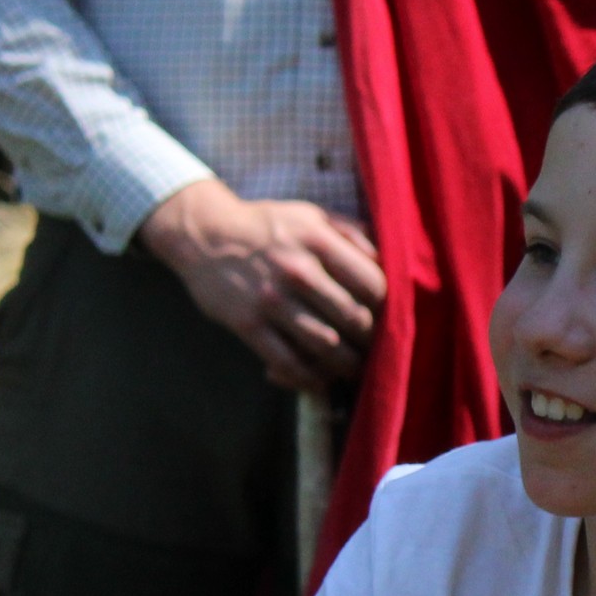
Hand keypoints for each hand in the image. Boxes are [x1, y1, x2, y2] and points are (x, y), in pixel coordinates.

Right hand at [141, 179, 386, 390]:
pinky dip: (307, 377)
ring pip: (324, 345)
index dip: (389, 307)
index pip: (372, 283)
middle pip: (353, 319)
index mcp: (318, 241)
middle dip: (371, 341)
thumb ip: (351, 233)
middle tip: (377, 352)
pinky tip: (319, 380)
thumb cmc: (267, 225)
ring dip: (345, 365)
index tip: (392, 318)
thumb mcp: (311, 215)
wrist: (204, 234)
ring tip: (353, 369)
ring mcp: (271, 300)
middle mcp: (298, 271)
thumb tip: (388, 259)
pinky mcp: (248, 324)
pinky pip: (286, 361)